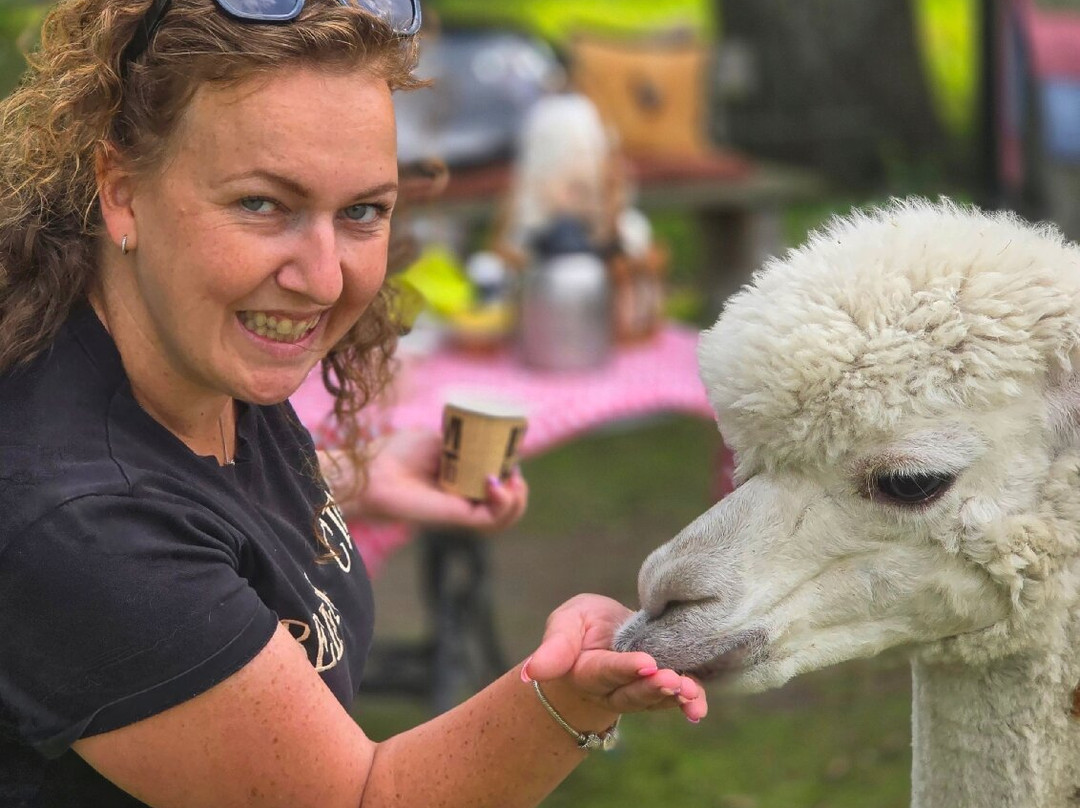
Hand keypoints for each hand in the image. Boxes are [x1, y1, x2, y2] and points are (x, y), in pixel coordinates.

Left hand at [348, 429, 528, 530]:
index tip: (512, 455)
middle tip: (515, 471)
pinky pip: (493, 521)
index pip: (498, 485)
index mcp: (460, 482)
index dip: (512, 472)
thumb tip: (480, 433)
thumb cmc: (394, 454)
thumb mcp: (436, 438)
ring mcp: (462, 511)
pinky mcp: (458, 520)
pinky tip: (496, 484)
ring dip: (517, 499)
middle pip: (507, 505)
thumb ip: (457, 438)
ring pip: (505, 518)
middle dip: (520, 489)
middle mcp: (464, 501)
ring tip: (512, 480)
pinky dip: (503, 504)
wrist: (372, 474)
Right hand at [523, 594, 707, 722]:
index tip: (646, 664)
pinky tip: (699, 704)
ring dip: (673, 698)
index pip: (606, 671)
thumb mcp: (564, 624)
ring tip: (690, 692)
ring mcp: (636, 693)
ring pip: (653, 700)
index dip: (625, 669)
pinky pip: (672, 700)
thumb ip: (554, 647)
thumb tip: (533, 671)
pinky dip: (689, 702)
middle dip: (653, 688)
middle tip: (672, 680)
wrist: (600, 640)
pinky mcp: (658, 690)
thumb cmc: (580, 629)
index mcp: (586, 670)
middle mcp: (612, 689)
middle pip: (632, 693)